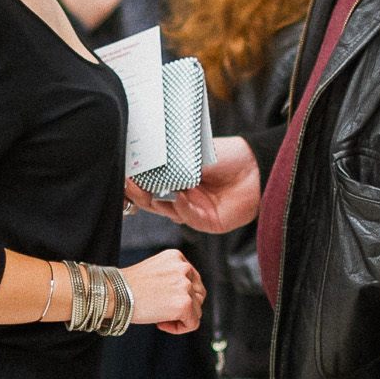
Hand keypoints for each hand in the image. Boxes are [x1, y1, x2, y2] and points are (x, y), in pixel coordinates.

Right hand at [118, 248, 204, 333]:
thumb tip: (186, 297)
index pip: (193, 280)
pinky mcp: (184, 304)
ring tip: (160, 318)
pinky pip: (193, 323)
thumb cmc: (127, 287)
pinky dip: (179, 328)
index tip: (164, 301)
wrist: (114, 293)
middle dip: (185, 307)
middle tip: (163, 312)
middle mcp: (184, 268)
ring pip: (197, 311)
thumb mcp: (154, 272)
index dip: (182, 295)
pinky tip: (161, 324)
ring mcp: (185, 286)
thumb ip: (172, 278)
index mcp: (177, 257)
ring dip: (180, 318)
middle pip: (199, 295)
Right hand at [133, 135, 262, 232]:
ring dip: (157, 199)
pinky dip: (181, 206)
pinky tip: (178, 196)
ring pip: (167, 210)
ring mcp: (193, 211)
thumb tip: (144, 164)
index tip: (122, 174)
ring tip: (147, 188)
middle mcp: (181, 197)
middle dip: (138, 193)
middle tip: (128, 183)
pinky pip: (188, 217)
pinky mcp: (207, 222)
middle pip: (152, 200)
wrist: (257, 166)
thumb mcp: (193, 156)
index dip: (134, 182)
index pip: (148, 184)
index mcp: (175, 180)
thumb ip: (171, 163)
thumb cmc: (226, 156)